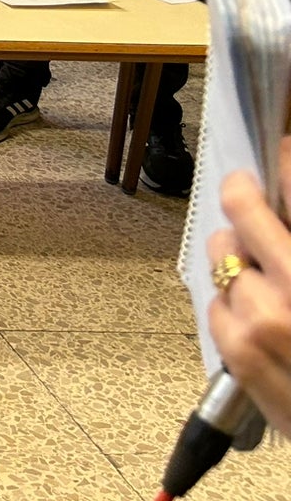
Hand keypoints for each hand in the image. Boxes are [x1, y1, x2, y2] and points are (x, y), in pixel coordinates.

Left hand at [206, 139, 290, 433]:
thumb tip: (280, 217)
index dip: (286, 161)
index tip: (282, 149)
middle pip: (243, 207)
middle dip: (247, 202)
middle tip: (252, 200)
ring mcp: (265, 319)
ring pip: (222, 257)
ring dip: (239, 261)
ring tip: (270, 284)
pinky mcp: (239, 352)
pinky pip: (216, 304)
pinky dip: (232, 306)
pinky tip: (262, 323)